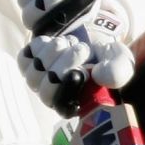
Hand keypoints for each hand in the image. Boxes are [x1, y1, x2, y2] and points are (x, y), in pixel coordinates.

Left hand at [18, 0, 135, 113]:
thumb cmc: (104, 56)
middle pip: (46, 92)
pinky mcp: (28, 65)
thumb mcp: (120, 61)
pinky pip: (25, 60)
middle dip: (64, 66)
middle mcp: (54, 97)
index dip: (69, 90)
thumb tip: (98, 76)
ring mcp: (39, 81)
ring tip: (68, 42)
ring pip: (34, 75)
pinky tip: (54, 42)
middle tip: (82, 48)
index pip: (62, 108)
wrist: (90, 37)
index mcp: (75, 104)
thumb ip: (118, 72)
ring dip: (52, 54)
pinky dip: (39, 47)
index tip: (83, 71)